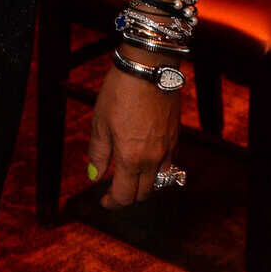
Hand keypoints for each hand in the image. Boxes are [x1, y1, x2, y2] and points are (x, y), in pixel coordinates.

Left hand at [87, 65, 181, 207]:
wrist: (147, 69)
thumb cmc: (120, 93)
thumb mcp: (100, 123)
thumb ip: (98, 153)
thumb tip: (94, 175)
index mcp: (131, 158)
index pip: (125, 195)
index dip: (113, 203)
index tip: (104, 202)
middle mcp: (153, 159)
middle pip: (144, 193)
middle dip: (128, 196)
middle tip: (114, 191)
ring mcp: (168, 148)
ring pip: (160, 181)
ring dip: (145, 185)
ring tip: (130, 177)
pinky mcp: (176, 137)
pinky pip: (169, 164)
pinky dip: (158, 170)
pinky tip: (146, 161)